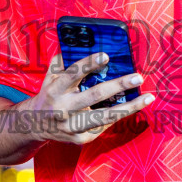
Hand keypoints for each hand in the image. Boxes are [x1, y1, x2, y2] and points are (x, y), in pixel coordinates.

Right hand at [15, 52, 151, 145]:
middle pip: (94, 95)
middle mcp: (63, 108)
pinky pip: (104, 125)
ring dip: (129, 107)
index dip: (89, 64)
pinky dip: (118, 115)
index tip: (106, 56)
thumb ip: (62, 60)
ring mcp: (72, 126)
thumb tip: (80, 42)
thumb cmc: (48, 95)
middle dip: (118, 85)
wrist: (33, 126)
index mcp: (55, 89)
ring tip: (147, 98)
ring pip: (105, 116)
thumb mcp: (49, 76)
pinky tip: (132, 107)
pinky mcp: (80, 138)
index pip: (72, 74)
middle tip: (137, 77)